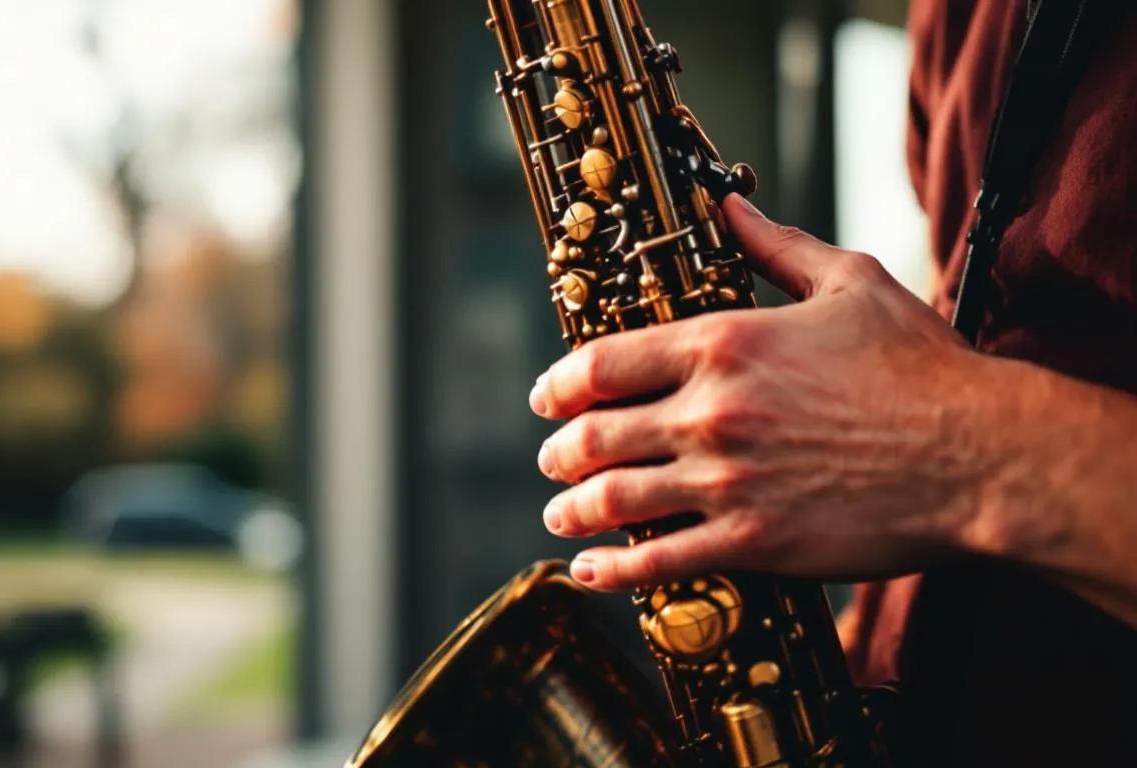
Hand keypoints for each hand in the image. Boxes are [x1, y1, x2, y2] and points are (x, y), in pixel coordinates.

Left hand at [530, 194, 999, 591]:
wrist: (980, 454)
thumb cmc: (922, 367)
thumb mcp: (849, 283)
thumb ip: (776, 247)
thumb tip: (731, 206)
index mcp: (724, 344)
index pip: (604, 363)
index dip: (560, 384)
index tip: (546, 397)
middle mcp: (710, 412)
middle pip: (595, 435)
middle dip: (558, 450)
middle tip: (550, 458)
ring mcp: (726, 481)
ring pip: (613, 500)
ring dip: (571, 508)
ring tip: (558, 513)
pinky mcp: (752, 542)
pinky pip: (659, 564)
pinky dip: (613, 570)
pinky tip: (592, 570)